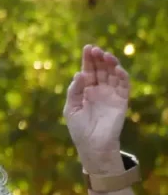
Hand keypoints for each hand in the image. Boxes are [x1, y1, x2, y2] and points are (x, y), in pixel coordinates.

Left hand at [64, 45, 129, 174]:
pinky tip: (116, 69)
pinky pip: (124, 85)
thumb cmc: (79, 129)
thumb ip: (74, 91)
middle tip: (95, 50)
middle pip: (101, 69)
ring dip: (111, 63)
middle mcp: (100, 90)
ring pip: (113, 74)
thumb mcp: (71, 108)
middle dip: (99, 58)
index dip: (88, 60)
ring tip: (105, 56)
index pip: (89, 71)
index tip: (88, 48)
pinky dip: (122, 76)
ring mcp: (111, 94)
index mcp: (86, 91)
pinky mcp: (121, 101)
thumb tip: (79, 74)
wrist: (92, 146)